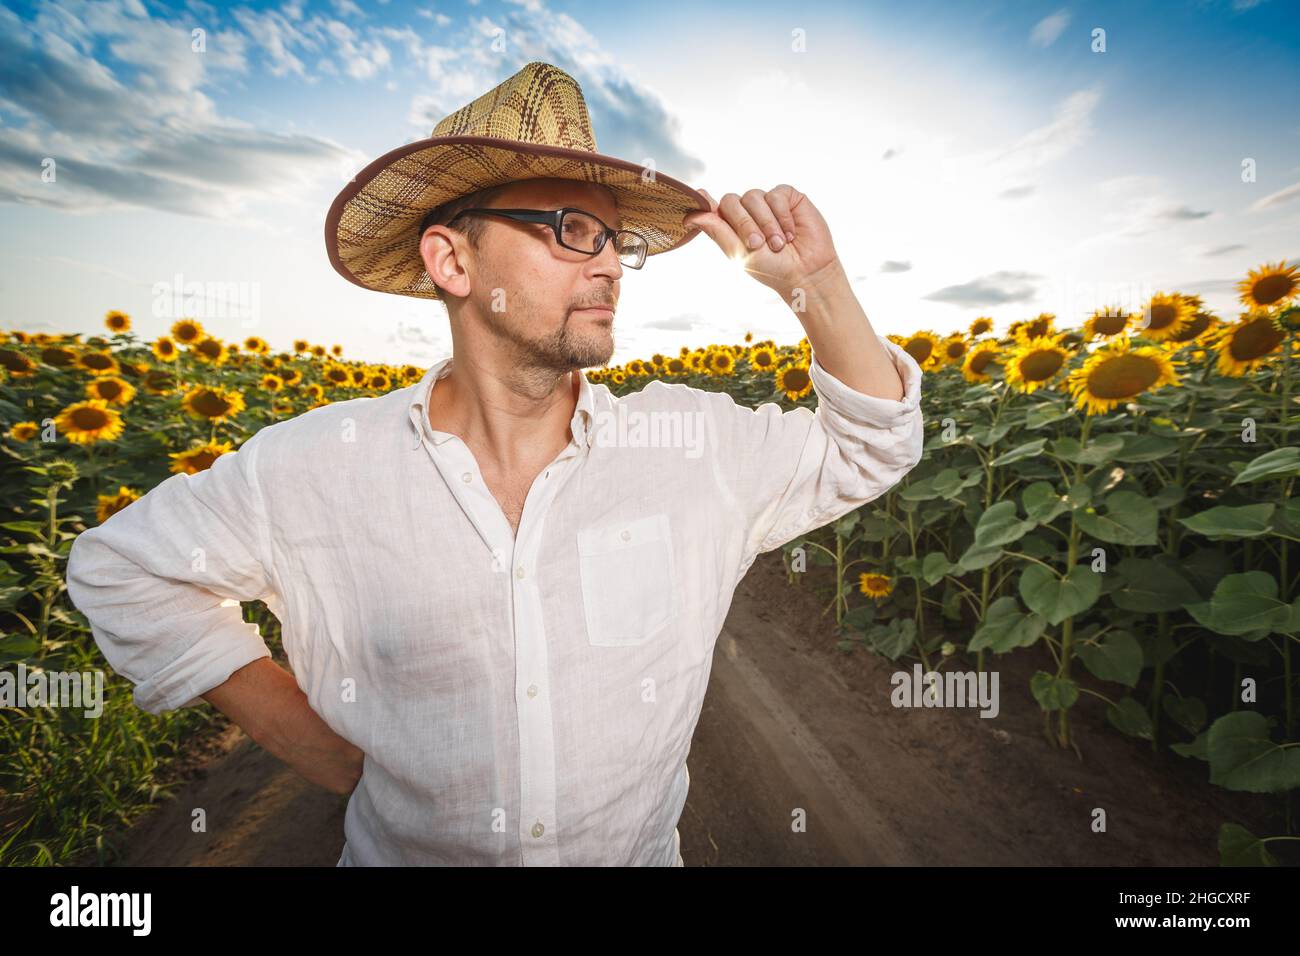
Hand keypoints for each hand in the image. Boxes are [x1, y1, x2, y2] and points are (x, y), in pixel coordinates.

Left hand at [682, 185, 840, 302]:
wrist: (806, 272)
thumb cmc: (772, 269)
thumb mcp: (740, 253)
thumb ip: (717, 231)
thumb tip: (690, 216)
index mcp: (732, 226)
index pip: (713, 208)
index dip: (705, 203)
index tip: (700, 198)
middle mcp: (748, 211)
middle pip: (731, 201)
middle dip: (744, 224)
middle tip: (758, 245)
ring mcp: (767, 203)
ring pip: (754, 196)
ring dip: (766, 223)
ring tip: (779, 244)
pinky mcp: (787, 197)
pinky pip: (776, 195)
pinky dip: (782, 216)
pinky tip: (791, 233)